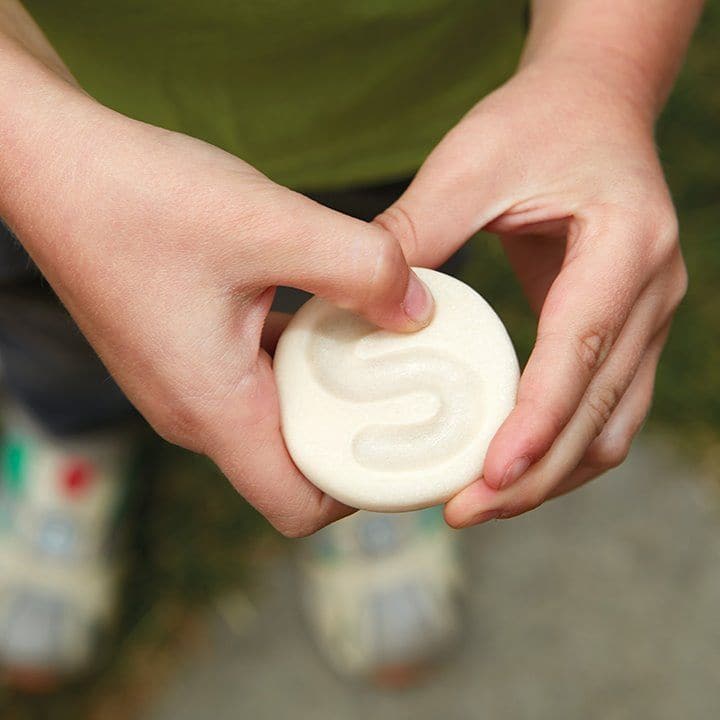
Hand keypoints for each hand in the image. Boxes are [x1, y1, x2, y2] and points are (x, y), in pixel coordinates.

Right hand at [5, 100, 433, 536]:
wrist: (48, 162)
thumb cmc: (139, 196)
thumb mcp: (270, 225)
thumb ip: (360, 269)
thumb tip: (419, 310)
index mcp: (214, 409)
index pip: (299, 507)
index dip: (360, 491)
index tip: (406, 448)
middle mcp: (195, 412)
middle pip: (294, 466)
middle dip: (354, 435)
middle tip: (408, 389)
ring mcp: (186, 382)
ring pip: (276, 416)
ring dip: (328, 390)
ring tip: (378, 348)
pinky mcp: (184, 350)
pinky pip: (254, 376)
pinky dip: (296, 358)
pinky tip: (324, 310)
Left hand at [374, 60, 687, 525]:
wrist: (593, 105)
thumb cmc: (536, 124)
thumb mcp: (472, 161)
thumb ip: (417, 229)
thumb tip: (360, 302)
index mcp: (624, 245)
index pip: (581, 351)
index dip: (537, 422)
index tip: (488, 476)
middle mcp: (651, 291)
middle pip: (601, 410)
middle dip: (535, 472)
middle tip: (464, 511)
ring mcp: (647, 317)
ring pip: (611, 425)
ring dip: (551, 473)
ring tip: (483, 503)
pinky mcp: (625, 330)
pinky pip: (603, 408)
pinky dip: (560, 446)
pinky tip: (510, 464)